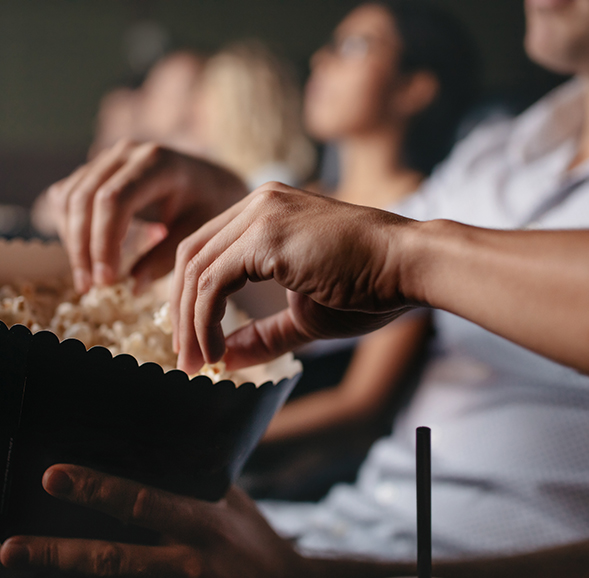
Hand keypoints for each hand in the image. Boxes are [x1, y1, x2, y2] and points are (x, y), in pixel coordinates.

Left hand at [0, 465, 314, 577]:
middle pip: (114, 563)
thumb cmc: (256, 545)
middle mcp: (189, 566)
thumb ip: (194, 482)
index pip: (141, 502)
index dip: (97, 489)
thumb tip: (153, 446)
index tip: (51, 475)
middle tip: (8, 550)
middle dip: (57, 557)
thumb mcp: (232, 505)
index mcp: (202, 525)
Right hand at [46, 140, 246, 291]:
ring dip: (72, 241)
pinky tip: (86, 256)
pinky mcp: (94, 169)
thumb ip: (166, 258)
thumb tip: (133, 287)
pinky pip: (66, 197)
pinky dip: (69, 228)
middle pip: (84, 198)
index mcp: (157, 163)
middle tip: (90, 286)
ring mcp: (107, 158)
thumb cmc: (208, 206)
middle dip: (83, 247)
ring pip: (69, 197)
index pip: (114, 200)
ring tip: (88, 279)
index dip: (103, 242)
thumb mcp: (197, 233)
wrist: (210, 181)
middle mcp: (126, 152)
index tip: (106, 280)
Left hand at [170, 182, 420, 372]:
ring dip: (188, 323)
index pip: (207, 251)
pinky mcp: (266, 234)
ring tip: (196, 363)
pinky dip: (204, 320)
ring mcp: (260, 214)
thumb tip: (222, 359)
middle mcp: (257, 203)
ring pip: (195, 269)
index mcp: (265, 212)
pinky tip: (214, 350)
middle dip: (179, 312)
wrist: (409, 265)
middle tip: (185, 359)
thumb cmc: (369, 287)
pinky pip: (212, 281)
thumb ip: (261, 334)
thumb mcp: (304, 315)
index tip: (194, 343)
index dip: (190, 300)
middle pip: (190, 255)